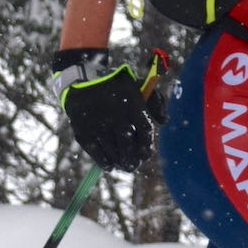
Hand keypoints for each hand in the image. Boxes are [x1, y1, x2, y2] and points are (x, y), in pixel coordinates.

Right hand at [51, 48, 172, 171]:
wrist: (83, 81)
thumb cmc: (117, 88)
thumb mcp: (138, 87)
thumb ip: (155, 103)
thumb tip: (164, 121)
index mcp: (132, 102)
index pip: (145, 131)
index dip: (147, 147)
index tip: (146, 154)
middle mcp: (115, 114)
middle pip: (128, 145)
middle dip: (133, 159)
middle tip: (133, 166)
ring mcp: (98, 124)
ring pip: (112, 151)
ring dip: (120, 161)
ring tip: (122, 165)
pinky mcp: (83, 130)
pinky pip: (96, 152)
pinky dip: (103, 161)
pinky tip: (109, 165)